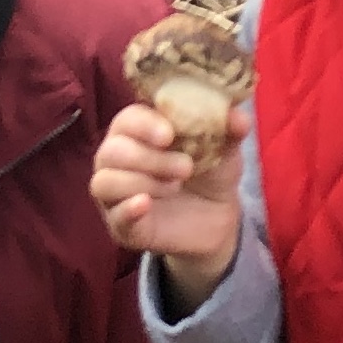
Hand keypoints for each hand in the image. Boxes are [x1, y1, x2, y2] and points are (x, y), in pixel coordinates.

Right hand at [91, 103, 245, 310]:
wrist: (218, 218)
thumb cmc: (210, 172)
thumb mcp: (225, 149)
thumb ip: (230, 130)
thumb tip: (238, 117)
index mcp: (138, 132)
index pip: (125, 119)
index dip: (143, 124)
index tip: (169, 134)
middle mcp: (118, 159)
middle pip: (112, 151)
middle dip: (149, 158)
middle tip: (185, 167)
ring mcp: (116, 193)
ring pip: (104, 181)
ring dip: (141, 182)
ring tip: (174, 187)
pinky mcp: (122, 225)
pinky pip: (113, 215)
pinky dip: (127, 209)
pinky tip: (146, 205)